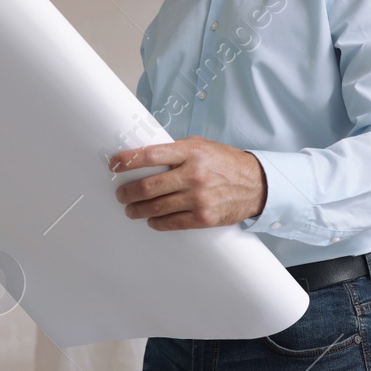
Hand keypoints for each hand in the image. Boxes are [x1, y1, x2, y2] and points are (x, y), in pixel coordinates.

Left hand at [110, 137, 267, 230]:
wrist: (256, 184)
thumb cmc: (225, 163)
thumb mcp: (202, 147)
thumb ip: (176, 151)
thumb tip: (145, 157)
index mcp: (191, 152)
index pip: (151, 155)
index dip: (128, 161)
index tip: (114, 165)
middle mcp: (194, 174)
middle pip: (148, 186)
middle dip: (128, 192)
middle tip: (121, 194)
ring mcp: (199, 198)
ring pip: (156, 207)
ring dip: (137, 210)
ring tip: (131, 209)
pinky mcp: (204, 217)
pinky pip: (172, 223)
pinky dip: (157, 222)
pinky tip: (151, 220)